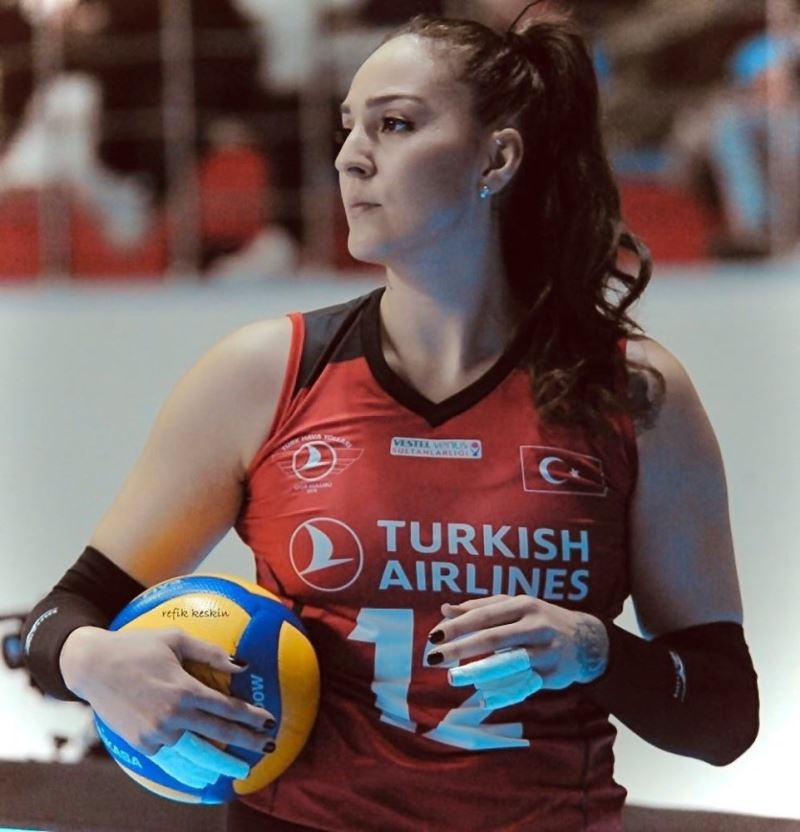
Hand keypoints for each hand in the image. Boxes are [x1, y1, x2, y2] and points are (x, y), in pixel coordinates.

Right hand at [61, 626, 274, 783]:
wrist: (93, 666)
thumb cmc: (137, 646)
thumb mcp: (176, 640)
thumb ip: (211, 653)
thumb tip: (242, 665)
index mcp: (184, 690)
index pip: (227, 708)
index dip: (251, 717)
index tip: (269, 722)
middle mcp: (172, 716)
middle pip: (218, 734)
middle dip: (246, 741)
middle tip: (266, 746)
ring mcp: (155, 734)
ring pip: (196, 754)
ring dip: (220, 763)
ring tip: (239, 770)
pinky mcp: (141, 744)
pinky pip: (172, 757)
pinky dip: (190, 766)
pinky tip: (203, 771)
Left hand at [427, 595, 608, 707]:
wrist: (587, 640)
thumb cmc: (539, 619)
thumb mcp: (514, 606)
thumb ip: (479, 608)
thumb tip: (444, 609)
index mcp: (523, 605)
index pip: (484, 615)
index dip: (458, 626)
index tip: (433, 636)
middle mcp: (535, 626)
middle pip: (493, 638)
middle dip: (461, 649)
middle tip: (433, 658)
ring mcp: (545, 652)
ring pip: (507, 663)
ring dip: (478, 672)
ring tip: (453, 678)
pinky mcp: (552, 676)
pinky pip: (523, 686)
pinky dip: (503, 694)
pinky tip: (483, 699)